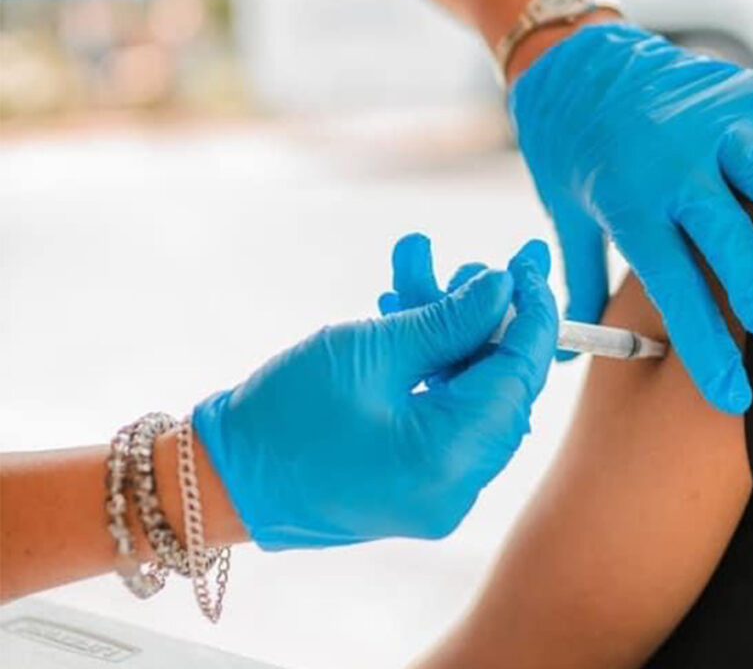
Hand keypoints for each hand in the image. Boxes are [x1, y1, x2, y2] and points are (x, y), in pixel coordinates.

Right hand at [192, 245, 557, 549]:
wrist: (221, 477)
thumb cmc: (286, 413)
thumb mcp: (374, 349)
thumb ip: (451, 319)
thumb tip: (505, 287)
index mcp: (449, 459)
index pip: (519, 375)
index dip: (530, 314)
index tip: (527, 263)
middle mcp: (457, 487)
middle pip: (500, 385)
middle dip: (487, 317)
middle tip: (480, 264)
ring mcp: (437, 490)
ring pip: (468, 392)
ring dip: (450, 333)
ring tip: (417, 271)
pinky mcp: (416, 482)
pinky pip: (443, 412)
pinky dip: (432, 365)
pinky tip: (403, 313)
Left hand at [508, 24, 752, 413]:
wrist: (574, 62)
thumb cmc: (571, 148)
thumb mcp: (566, 216)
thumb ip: (578, 285)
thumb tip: (559, 354)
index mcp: (629, 203)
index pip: (671, 286)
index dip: (704, 344)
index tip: (735, 395)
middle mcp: (673, 165)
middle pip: (727, 239)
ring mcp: (712, 123)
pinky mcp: (740, 88)